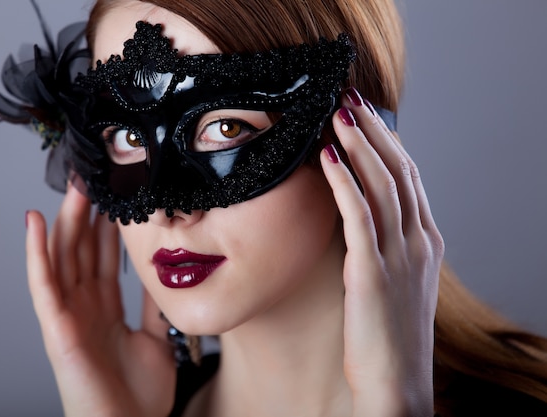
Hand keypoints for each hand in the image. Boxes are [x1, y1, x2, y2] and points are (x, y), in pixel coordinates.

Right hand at [25, 183, 175, 416]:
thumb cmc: (139, 394)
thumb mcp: (157, 338)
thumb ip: (155, 307)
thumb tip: (163, 275)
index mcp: (104, 308)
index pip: (104, 256)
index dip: (109, 226)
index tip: (118, 195)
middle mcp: (83, 306)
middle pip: (83, 249)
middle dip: (88, 213)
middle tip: (96, 177)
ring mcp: (67, 314)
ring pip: (63, 256)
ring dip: (66, 219)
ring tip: (74, 185)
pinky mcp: (55, 327)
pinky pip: (43, 284)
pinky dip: (37, 252)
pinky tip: (36, 222)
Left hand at [320, 88, 443, 415]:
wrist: (395, 382)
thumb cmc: (386, 334)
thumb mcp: (393, 279)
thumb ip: (381, 243)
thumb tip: (355, 212)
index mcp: (425, 242)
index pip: (408, 177)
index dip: (386, 141)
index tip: (363, 114)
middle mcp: (418, 242)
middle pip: (399, 170)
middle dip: (373, 130)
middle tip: (348, 98)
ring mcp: (399, 256)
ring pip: (382, 184)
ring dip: (358, 144)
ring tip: (337, 113)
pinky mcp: (373, 272)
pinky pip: (359, 216)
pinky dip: (343, 182)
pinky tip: (326, 156)